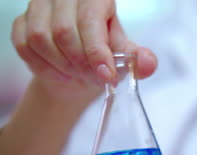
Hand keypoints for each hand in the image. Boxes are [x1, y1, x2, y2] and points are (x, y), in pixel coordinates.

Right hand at [10, 0, 156, 99]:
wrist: (78, 72)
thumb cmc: (104, 59)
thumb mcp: (126, 60)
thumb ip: (140, 61)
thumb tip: (148, 63)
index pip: (91, 18)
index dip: (97, 51)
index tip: (106, 76)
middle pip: (64, 31)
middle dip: (80, 63)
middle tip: (93, 77)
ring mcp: (40, 7)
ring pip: (41, 39)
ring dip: (62, 66)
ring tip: (78, 74)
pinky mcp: (21, 22)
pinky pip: (24, 46)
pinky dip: (44, 68)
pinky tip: (60, 73)